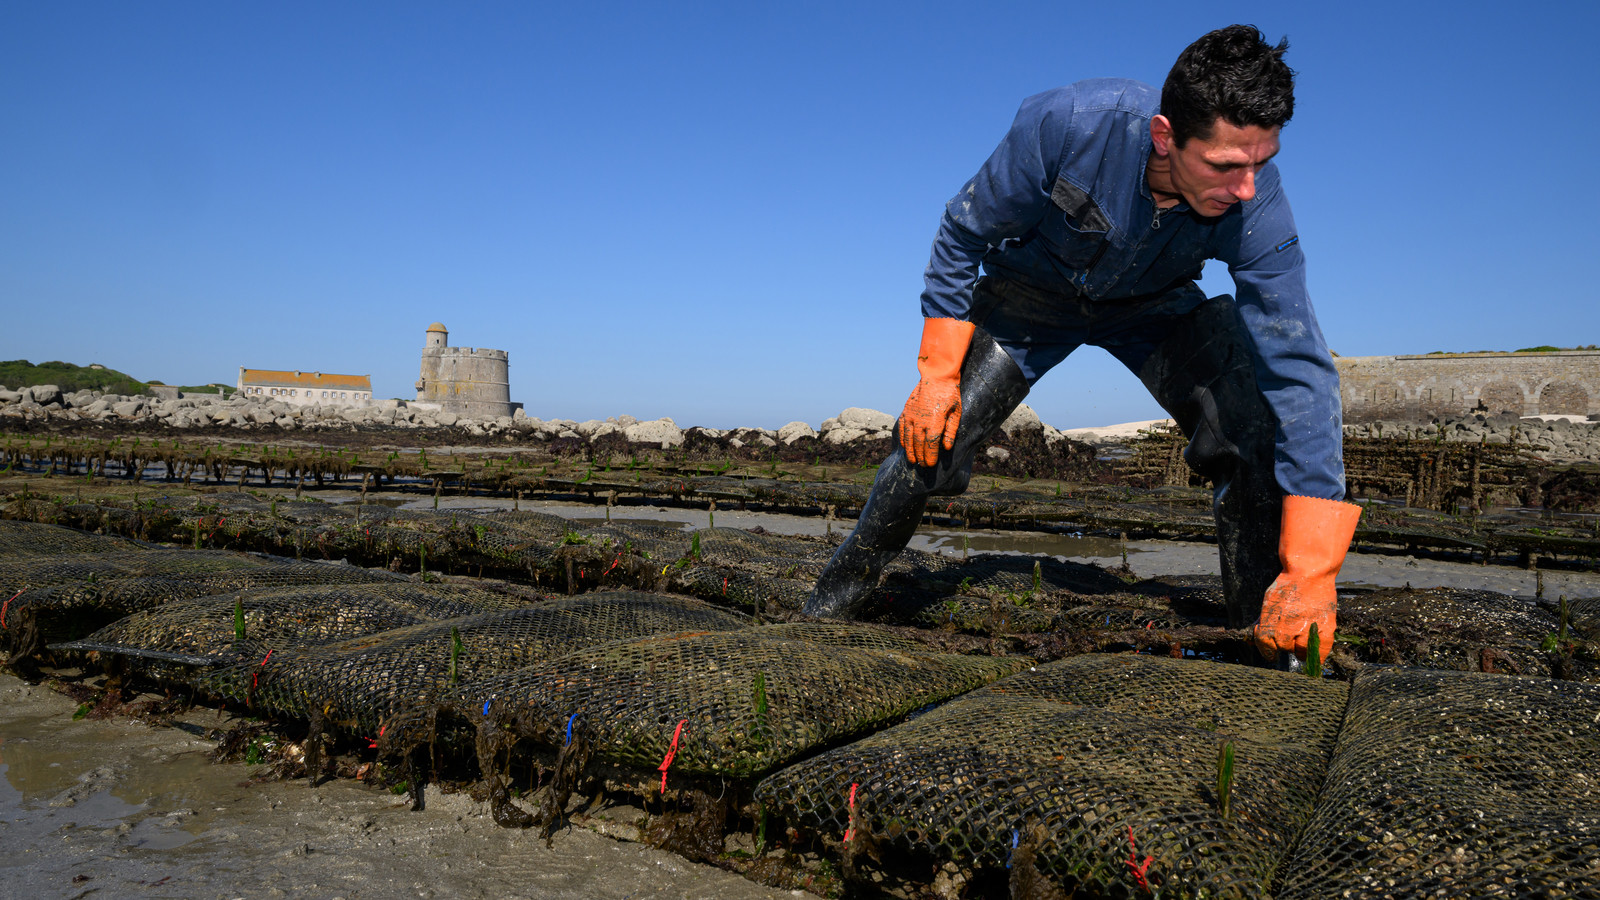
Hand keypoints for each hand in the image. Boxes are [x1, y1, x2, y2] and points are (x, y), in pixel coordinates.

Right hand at [896, 318, 974, 466]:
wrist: (936, 375)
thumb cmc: (950, 394)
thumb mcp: (956, 412)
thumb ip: (951, 431)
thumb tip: (947, 448)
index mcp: (935, 422)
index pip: (931, 444)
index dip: (930, 456)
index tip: (930, 465)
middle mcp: (921, 420)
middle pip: (919, 444)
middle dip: (921, 457)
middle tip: (923, 466)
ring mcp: (911, 415)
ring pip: (909, 438)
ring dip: (910, 451)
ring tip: (913, 461)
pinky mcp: (906, 410)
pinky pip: (902, 428)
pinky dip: (903, 439)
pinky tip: (905, 446)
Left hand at [1253, 575, 1334, 664]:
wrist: (1310, 572)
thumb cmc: (1288, 585)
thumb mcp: (1269, 603)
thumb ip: (1264, 621)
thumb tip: (1257, 637)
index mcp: (1270, 623)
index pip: (1265, 645)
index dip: (1267, 647)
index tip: (1271, 648)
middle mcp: (1286, 630)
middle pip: (1283, 648)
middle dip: (1285, 643)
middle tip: (1292, 633)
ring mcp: (1306, 631)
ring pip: (1300, 652)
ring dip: (1300, 647)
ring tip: (1303, 635)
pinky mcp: (1325, 630)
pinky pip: (1320, 653)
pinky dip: (1317, 655)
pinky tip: (1315, 653)